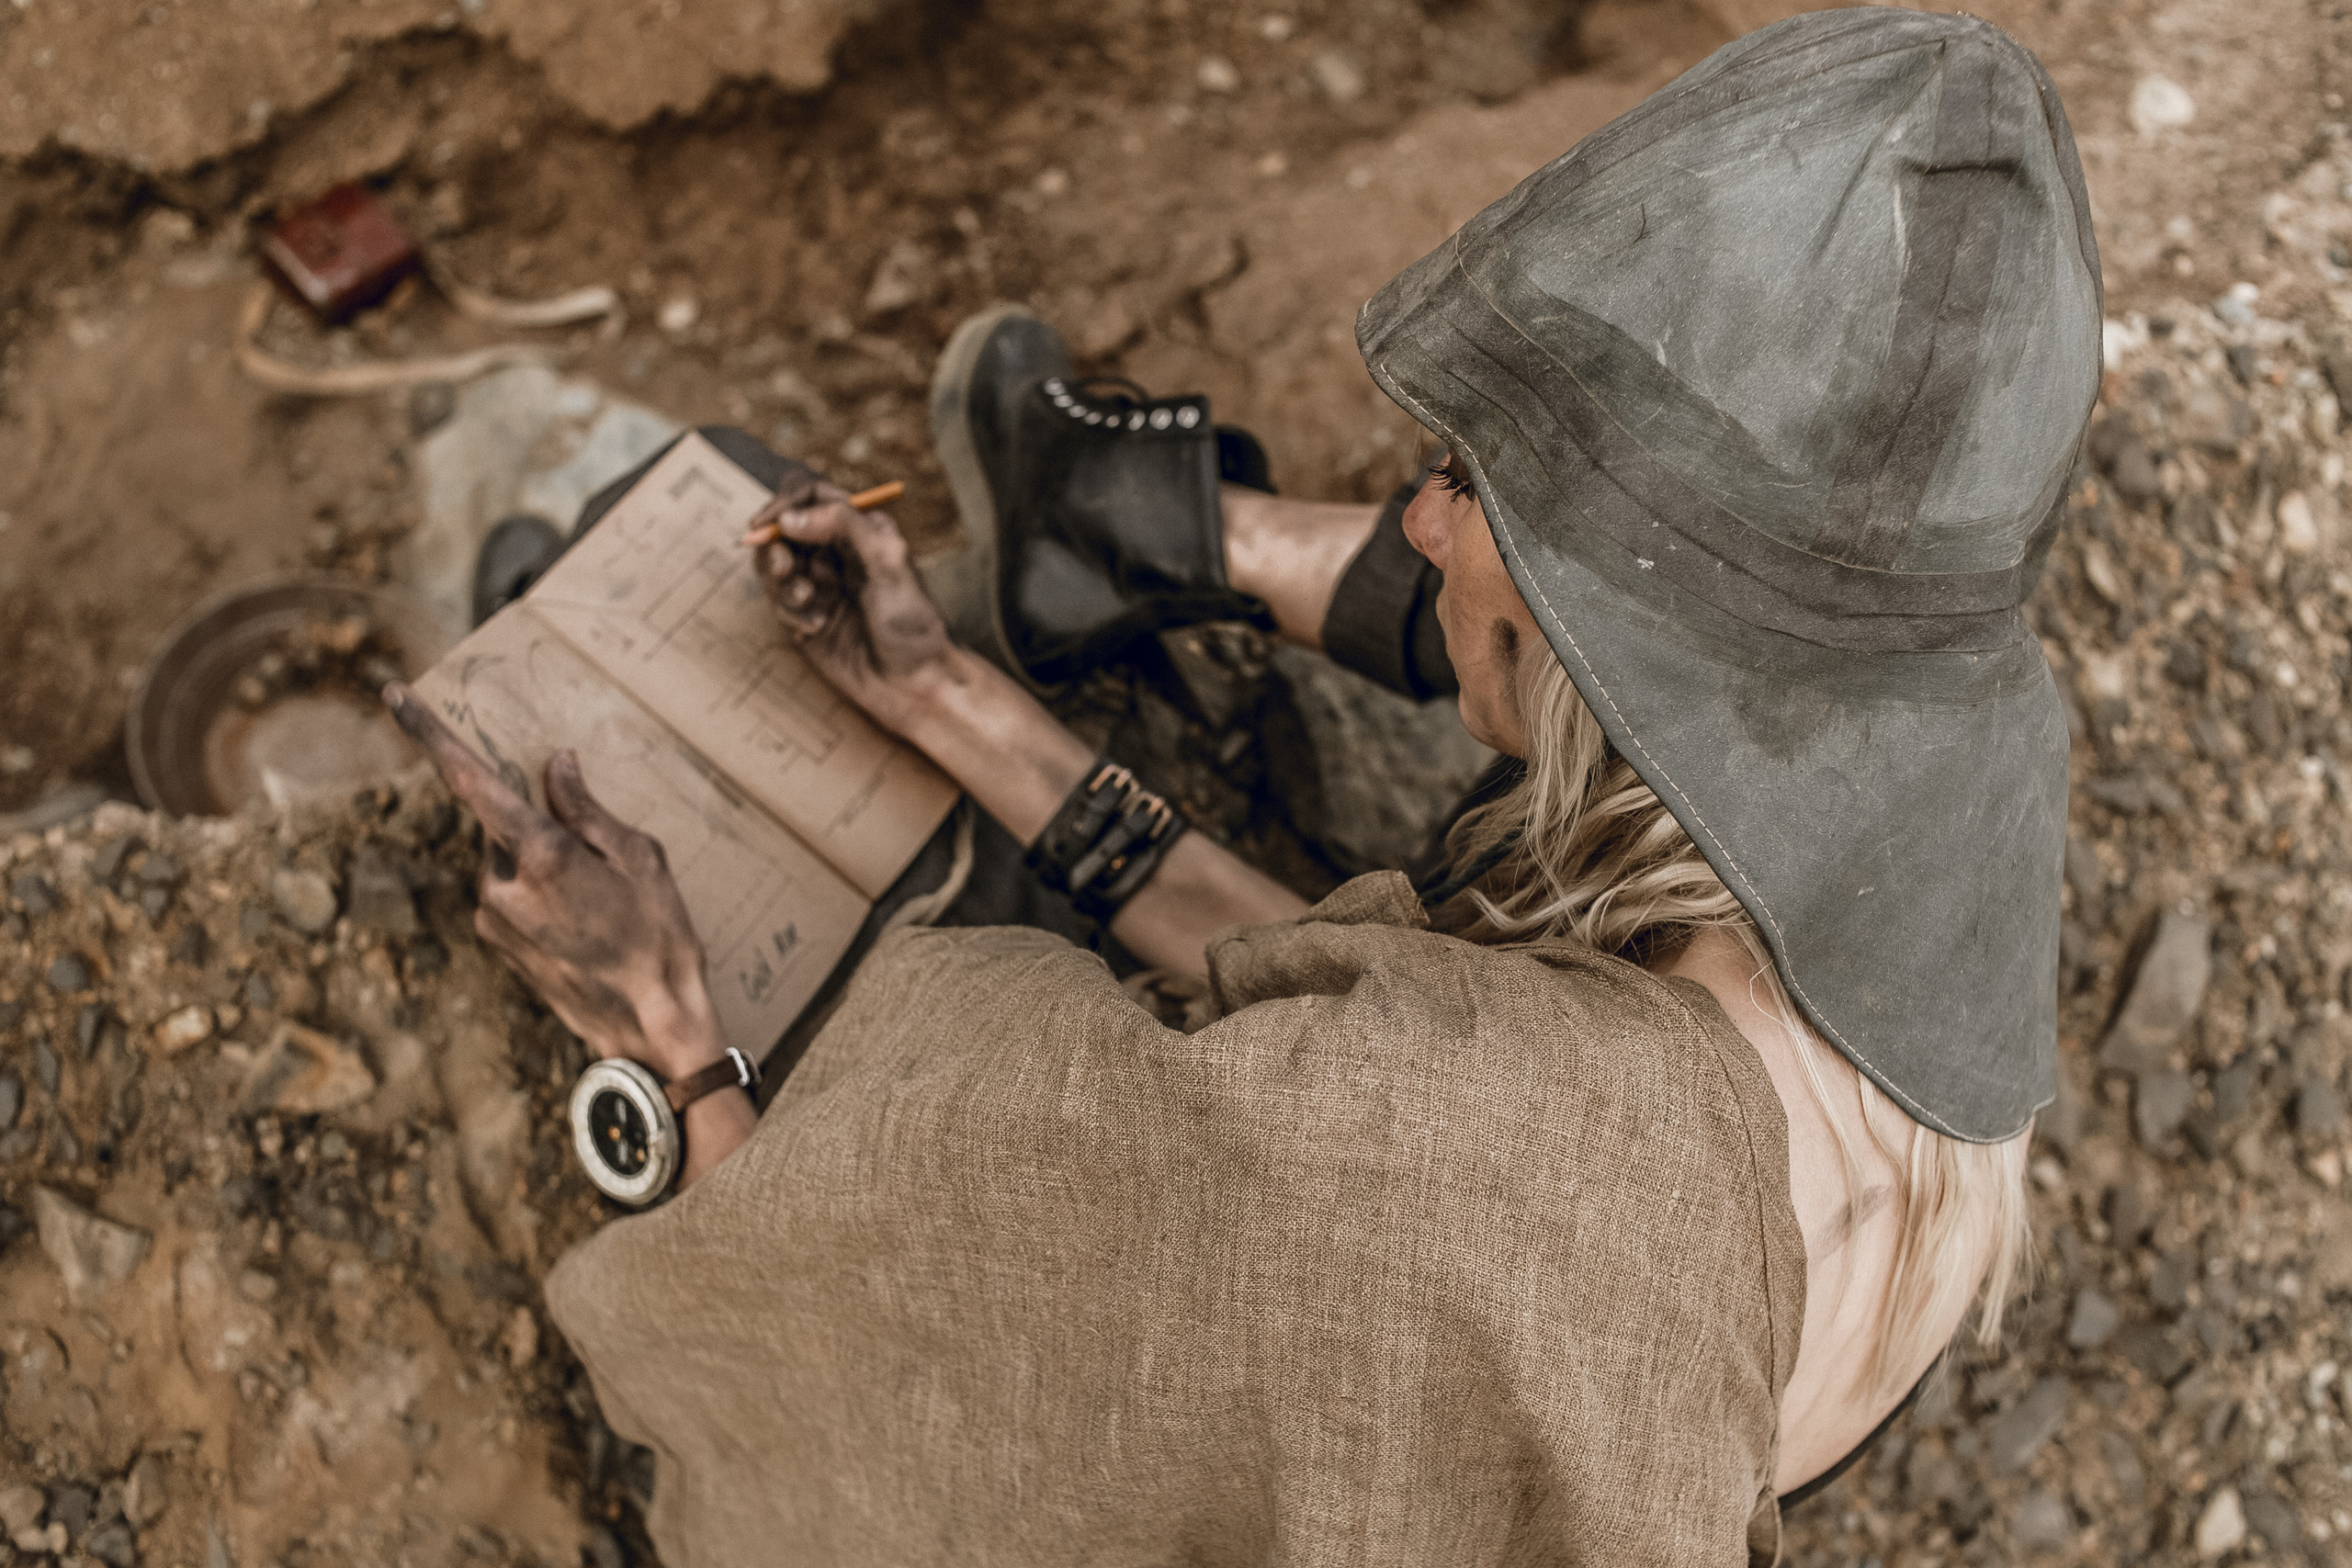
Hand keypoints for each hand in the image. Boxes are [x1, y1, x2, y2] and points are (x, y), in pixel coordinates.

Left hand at [383, 683, 724, 1080]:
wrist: (650, 1029)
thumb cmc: (659, 939)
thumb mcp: (641, 859)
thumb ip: (588, 811)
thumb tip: (555, 768)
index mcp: (540, 855)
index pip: (471, 780)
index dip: (430, 734)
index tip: (395, 695)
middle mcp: (501, 885)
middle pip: (503, 822)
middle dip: (540, 822)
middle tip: (598, 857)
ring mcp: (494, 919)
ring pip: (507, 860)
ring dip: (544, 862)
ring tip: (603, 900)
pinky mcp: (498, 944)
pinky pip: (510, 894)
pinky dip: (541, 892)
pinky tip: (588, 920)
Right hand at [745, 480, 954, 733]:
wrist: (914, 685)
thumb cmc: (912, 624)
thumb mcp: (891, 564)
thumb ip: (845, 527)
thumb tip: (790, 517)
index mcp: (861, 530)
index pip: (811, 496)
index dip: (785, 503)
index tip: (769, 523)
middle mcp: (837, 553)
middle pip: (783, 529)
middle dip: (775, 546)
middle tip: (783, 568)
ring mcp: (819, 585)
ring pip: (774, 565)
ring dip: (781, 583)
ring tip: (808, 602)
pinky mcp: (806, 617)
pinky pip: (778, 602)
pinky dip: (789, 612)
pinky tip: (816, 628)